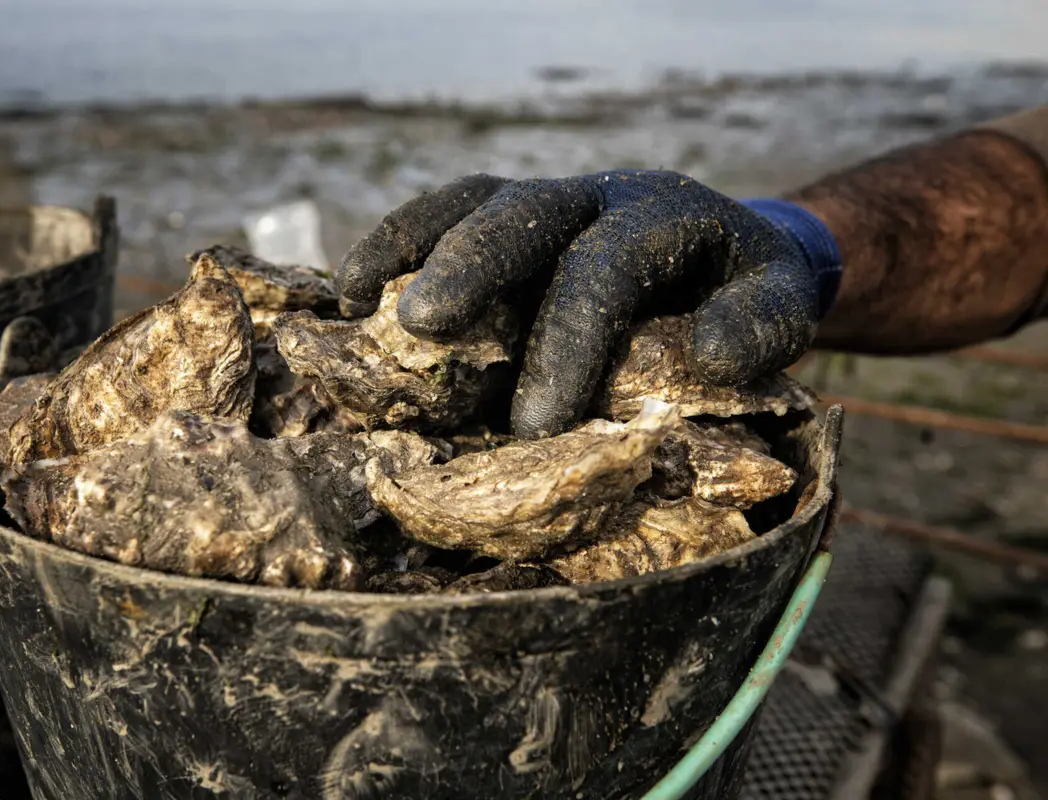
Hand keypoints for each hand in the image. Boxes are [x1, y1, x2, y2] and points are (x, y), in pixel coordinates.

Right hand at [337, 171, 840, 438]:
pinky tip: (353, 293)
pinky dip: (395, 246)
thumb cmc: (741, 298)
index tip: (537, 424)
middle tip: (424, 329)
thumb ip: (760, 328)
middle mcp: (595, 195)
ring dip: (413, 249)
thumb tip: (713, 355)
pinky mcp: (505, 216)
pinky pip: (443, 214)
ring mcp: (544, 199)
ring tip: (361, 304)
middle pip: (525, 212)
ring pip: (471, 201)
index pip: (607, 264)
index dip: (569, 337)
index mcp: (665, 216)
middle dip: (472, 269)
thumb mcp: (778, 309)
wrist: (725, 254)